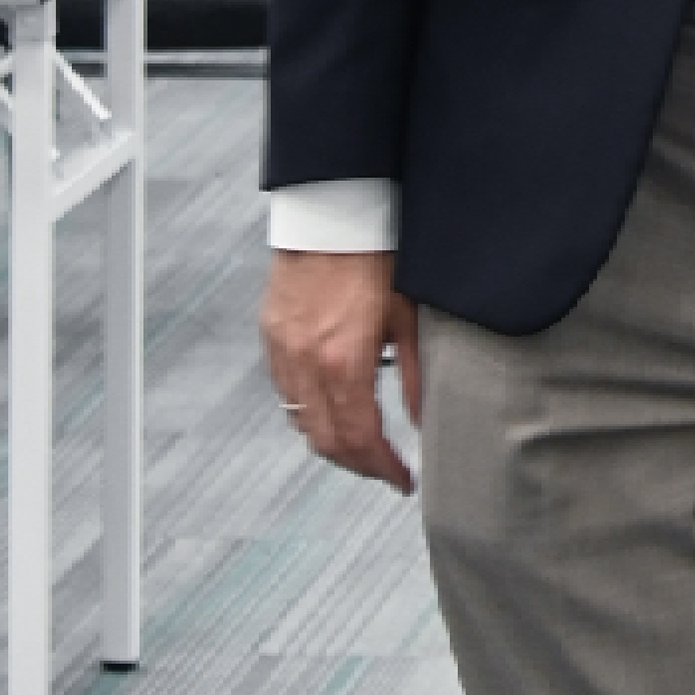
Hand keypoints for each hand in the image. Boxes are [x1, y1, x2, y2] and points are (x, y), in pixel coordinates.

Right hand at [261, 249, 420, 490]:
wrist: (332, 212)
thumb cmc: (378, 256)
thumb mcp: (410, 317)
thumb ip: (417, 375)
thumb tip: (424, 421)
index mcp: (343, 361)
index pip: (360, 438)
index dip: (382, 468)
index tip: (403, 481)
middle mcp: (305, 362)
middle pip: (324, 440)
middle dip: (357, 464)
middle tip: (386, 470)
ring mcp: (282, 349)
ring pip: (300, 420)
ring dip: (331, 441)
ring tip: (364, 445)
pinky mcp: (270, 334)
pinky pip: (285, 391)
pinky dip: (308, 411)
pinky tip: (333, 408)